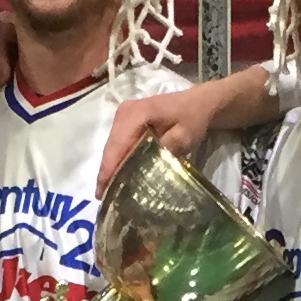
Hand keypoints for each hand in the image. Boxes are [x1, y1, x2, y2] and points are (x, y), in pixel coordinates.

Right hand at [94, 83, 233, 191]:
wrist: (198, 102)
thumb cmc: (192, 119)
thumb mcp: (184, 137)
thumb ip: (163, 151)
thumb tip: (145, 170)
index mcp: (136, 114)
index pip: (117, 146)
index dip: (108, 170)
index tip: (102, 192)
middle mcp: (124, 112)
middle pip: (110, 147)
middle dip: (107, 172)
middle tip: (105, 197)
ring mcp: (123, 115)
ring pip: (112, 146)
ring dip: (110, 167)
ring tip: (109, 190)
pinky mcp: (126, 120)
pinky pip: (118, 143)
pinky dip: (117, 159)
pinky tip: (118, 174)